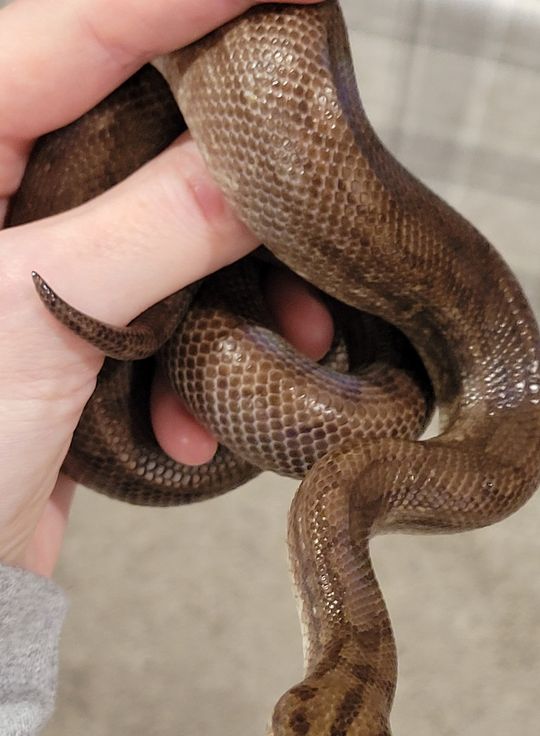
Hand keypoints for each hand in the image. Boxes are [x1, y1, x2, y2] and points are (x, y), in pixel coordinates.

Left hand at [0, 0, 330, 577]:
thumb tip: (255, 170)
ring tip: (285, 345)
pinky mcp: (70, 324)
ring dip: (232, 291)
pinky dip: (193, 360)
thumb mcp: (40, 313)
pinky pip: (159, 305)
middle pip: (140, 125)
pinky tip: (185, 424)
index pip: (78, 23)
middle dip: (232, 183)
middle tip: (305, 205)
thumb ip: (154, 224)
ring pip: (165, 224)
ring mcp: (35, 257)